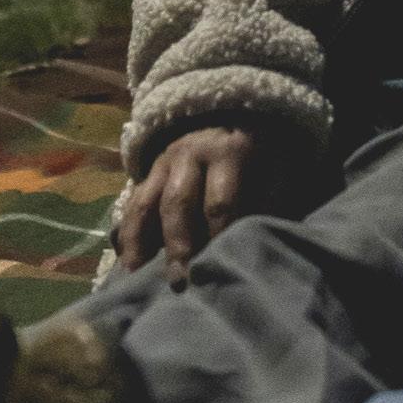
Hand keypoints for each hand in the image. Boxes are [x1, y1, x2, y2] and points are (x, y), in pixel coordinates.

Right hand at [114, 126, 255, 275]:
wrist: (234, 119)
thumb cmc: (260, 157)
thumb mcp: (275, 169)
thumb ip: (269, 202)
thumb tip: (257, 243)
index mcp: (227, 153)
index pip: (220, 202)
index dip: (217, 237)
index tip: (217, 267)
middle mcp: (190, 154)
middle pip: (178, 204)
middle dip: (178, 246)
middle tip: (179, 282)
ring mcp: (164, 164)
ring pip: (147, 205)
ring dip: (142, 244)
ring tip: (139, 277)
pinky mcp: (148, 175)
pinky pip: (131, 206)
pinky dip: (127, 235)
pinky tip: (126, 263)